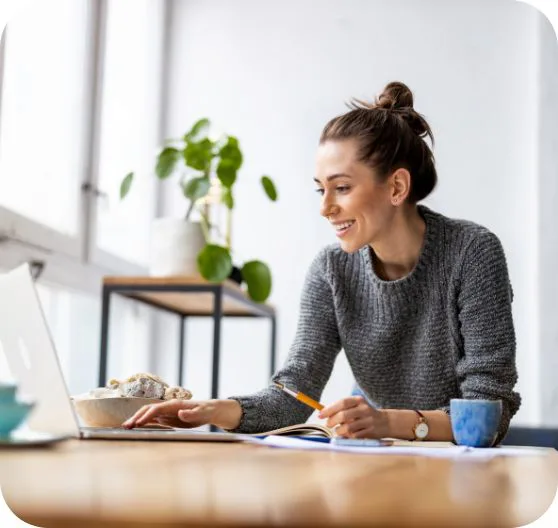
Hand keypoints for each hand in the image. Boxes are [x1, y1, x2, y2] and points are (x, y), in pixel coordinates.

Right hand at [122, 399, 239, 429]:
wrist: (209, 409)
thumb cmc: (206, 411)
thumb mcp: (201, 413)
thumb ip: (191, 414)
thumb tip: (180, 412)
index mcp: (175, 404)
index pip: (157, 409)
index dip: (147, 416)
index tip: (138, 424)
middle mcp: (168, 406)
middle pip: (148, 410)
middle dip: (137, 417)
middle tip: (126, 426)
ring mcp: (166, 411)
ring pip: (147, 414)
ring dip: (136, 419)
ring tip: (126, 427)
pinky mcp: (167, 417)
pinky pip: (152, 419)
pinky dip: (142, 422)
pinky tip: (135, 427)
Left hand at [319, 396, 389, 438]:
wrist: (385, 422)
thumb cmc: (364, 414)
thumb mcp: (355, 406)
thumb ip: (342, 408)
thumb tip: (323, 413)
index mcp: (358, 400)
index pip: (342, 402)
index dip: (329, 409)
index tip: (320, 414)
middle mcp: (364, 409)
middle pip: (343, 415)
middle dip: (332, 421)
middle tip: (328, 424)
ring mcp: (368, 421)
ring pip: (348, 427)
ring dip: (339, 431)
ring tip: (338, 430)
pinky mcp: (370, 432)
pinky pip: (354, 436)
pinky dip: (347, 436)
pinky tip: (348, 434)